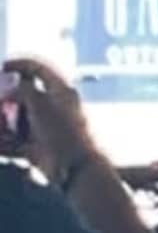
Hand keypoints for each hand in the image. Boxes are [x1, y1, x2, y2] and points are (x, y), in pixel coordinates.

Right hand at [0, 54, 88, 181]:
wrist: (74, 168)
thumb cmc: (62, 131)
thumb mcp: (40, 103)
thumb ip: (23, 91)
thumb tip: (9, 90)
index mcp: (61, 92)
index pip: (39, 70)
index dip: (20, 64)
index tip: (2, 67)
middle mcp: (53, 108)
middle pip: (23, 97)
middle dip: (5, 99)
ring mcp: (44, 129)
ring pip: (15, 120)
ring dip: (3, 123)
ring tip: (0, 126)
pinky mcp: (36, 148)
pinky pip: (14, 143)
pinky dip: (3, 144)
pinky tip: (0, 145)